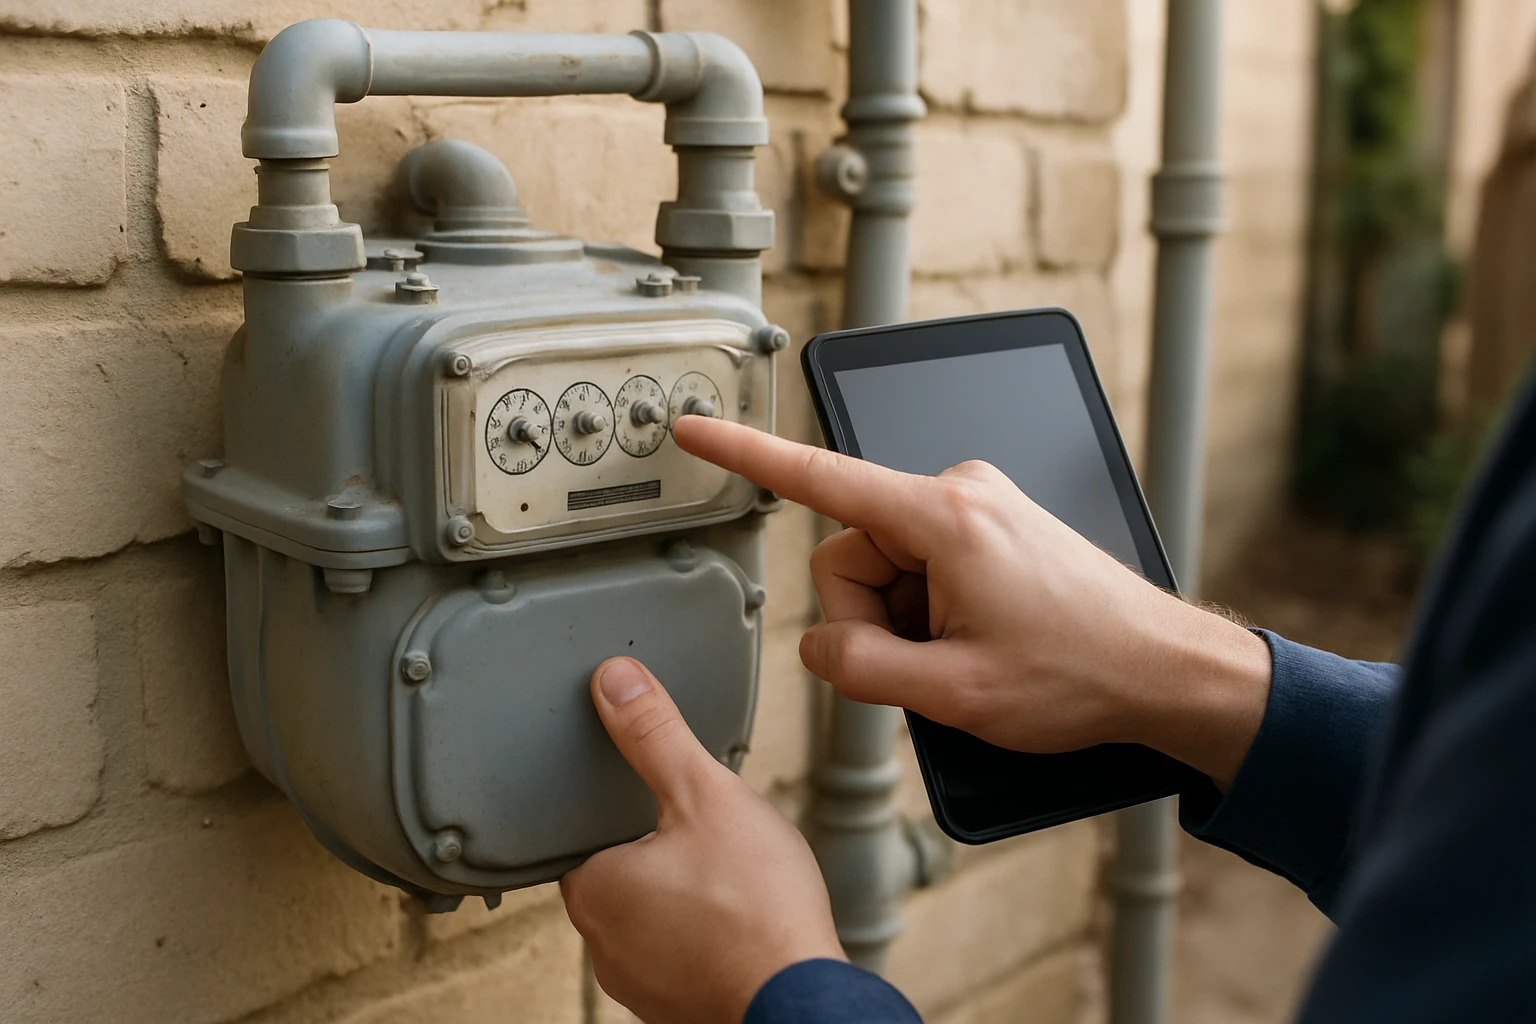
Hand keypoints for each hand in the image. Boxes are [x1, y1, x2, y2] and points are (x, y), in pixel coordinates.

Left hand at [561, 658, 844, 1022]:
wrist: (801, 997)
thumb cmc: (758, 911)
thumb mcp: (706, 794)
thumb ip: (655, 735)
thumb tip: (614, 682)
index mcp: (594, 889)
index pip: (583, 831)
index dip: (625, 808)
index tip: (661, 801)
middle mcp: (602, 945)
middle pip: (620, 872)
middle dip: (661, 850)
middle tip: (709, 836)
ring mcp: (640, 983)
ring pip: (652, 917)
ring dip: (684, 895)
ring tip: (731, 878)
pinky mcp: (677, 1007)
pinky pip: (680, 954)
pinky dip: (705, 933)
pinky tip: (741, 919)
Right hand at [673, 416, 1271, 786]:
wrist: (1163, 671)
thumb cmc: (1084, 673)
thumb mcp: (951, 692)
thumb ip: (859, 665)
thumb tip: (821, 645)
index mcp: (945, 516)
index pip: (819, 477)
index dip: (746, 454)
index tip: (697, 429)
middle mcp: (960, 493)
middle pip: (853, 553)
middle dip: (875, 618)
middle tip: (933, 664)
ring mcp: (978, 507)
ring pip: (887, 567)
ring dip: (908, 621)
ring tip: (970, 655)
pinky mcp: (991, 527)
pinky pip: (924, 566)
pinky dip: (933, 611)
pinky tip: (981, 640)